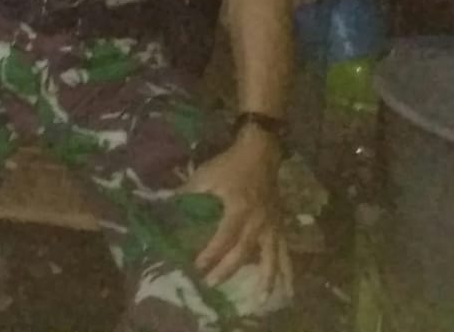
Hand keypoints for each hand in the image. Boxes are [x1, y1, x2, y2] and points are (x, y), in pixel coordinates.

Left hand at [183, 127, 290, 295]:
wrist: (260, 152)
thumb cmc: (230, 164)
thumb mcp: (206, 174)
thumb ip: (188, 191)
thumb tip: (166, 203)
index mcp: (239, 209)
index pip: (223, 238)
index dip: (211, 254)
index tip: (197, 267)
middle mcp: (257, 222)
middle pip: (243, 253)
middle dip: (227, 270)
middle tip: (211, 285)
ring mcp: (271, 226)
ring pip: (270, 258)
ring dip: (265, 280)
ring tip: (260, 300)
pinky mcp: (280, 225)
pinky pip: (285, 252)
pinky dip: (286, 270)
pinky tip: (287, 287)